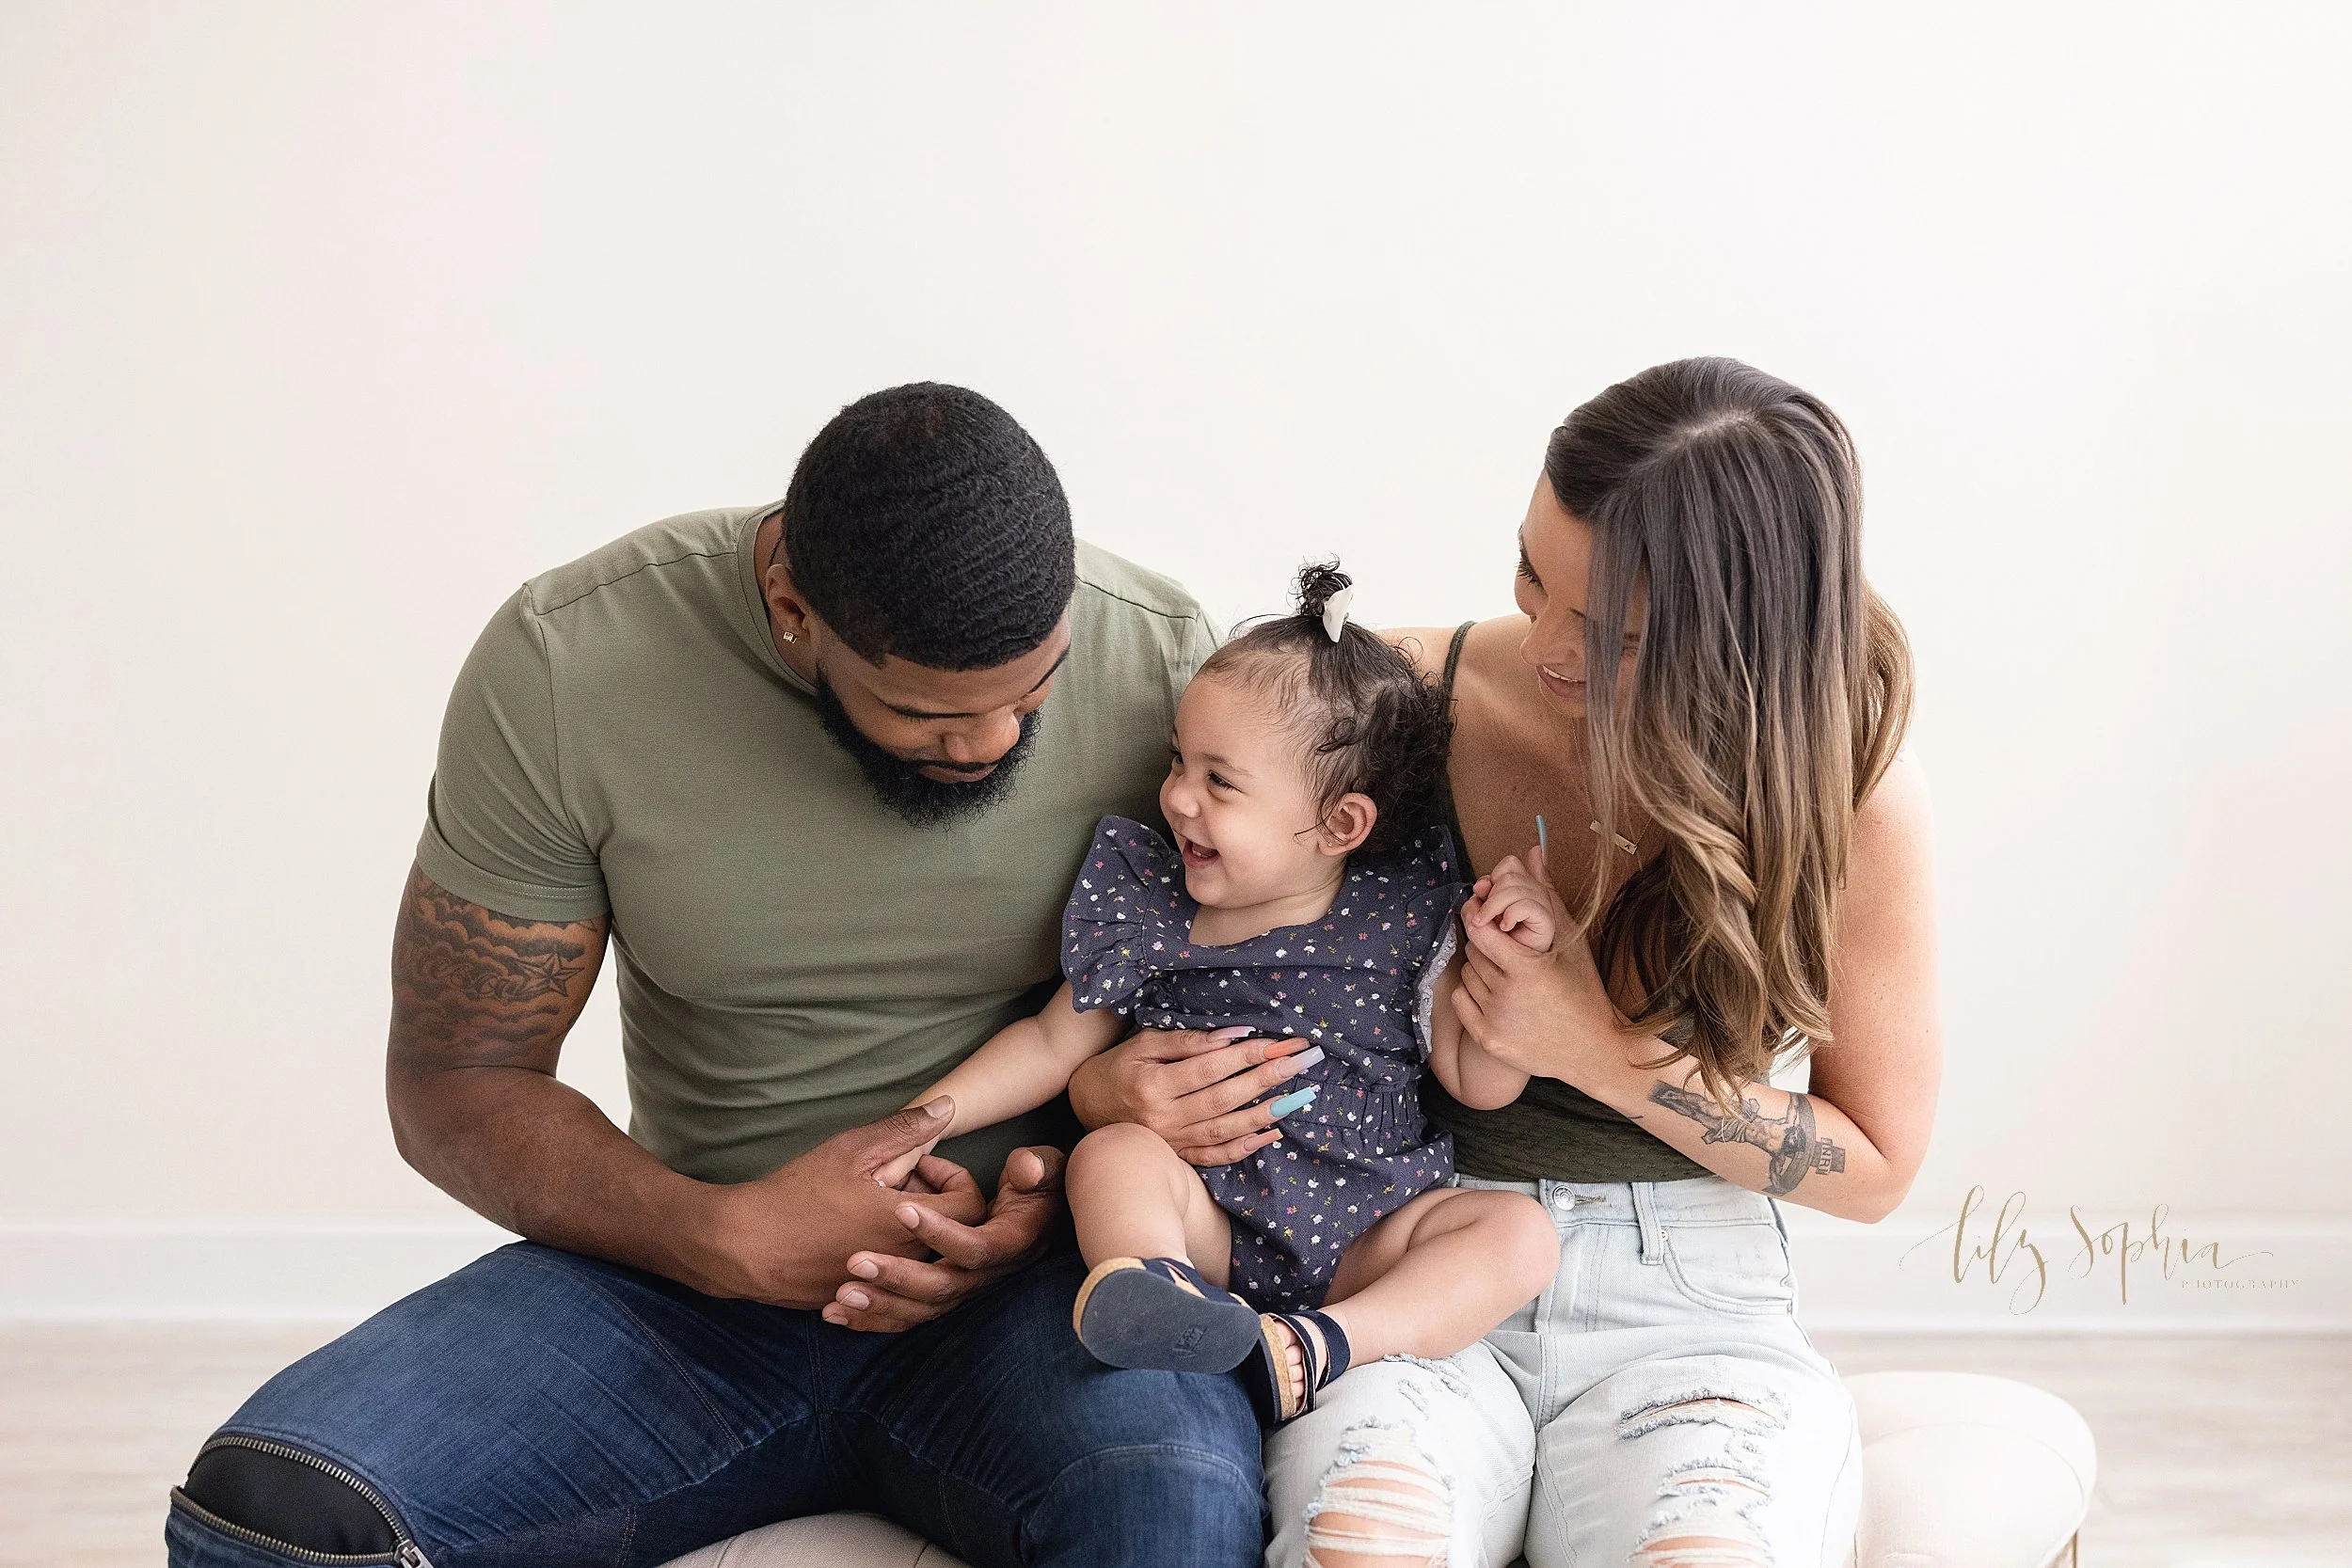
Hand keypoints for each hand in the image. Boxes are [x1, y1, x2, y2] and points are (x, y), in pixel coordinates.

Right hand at [682, 1100, 986, 1308]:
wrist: (743, 1247)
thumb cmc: (795, 1195)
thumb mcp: (851, 1150)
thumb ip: (905, 1129)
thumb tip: (949, 1107)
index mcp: (910, 1226)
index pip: (972, 1207)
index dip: (953, 1178)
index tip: (918, 1166)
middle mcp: (906, 1265)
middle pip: (951, 1235)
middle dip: (932, 1204)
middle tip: (894, 1185)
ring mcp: (885, 1289)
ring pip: (924, 1260)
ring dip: (911, 1231)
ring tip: (872, 1209)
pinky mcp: (863, 1305)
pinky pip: (896, 1283)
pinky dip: (888, 1258)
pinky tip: (855, 1235)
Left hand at [824, 1144, 1068, 1331]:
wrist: (1041, 1218)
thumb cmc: (1038, 1188)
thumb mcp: (1042, 1171)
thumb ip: (1035, 1168)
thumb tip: (1027, 1168)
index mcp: (1010, 1244)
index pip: (976, 1248)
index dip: (941, 1231)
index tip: (902, 1208)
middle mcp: (986, 1275)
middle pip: (942, 1286)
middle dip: (897, 1275)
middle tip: (856, 1261)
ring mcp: (962, 1291)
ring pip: (919, 1310)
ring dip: (879, 1304)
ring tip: (841, 1294)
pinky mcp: (939, 1300)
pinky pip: (904, 1319)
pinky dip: (870, 1319)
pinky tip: (835, 1314)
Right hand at [1066, 1025, 1317, 1165]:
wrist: (1086, 1109)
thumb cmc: (1117, 1068)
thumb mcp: (1143, 1044)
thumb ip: (1186, 1041)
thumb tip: (1233, 1035)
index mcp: (1153, 1084)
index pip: (1211, 1068)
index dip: (1247, 1055)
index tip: (1280, 1042)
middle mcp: (1164, 1117)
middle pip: (1225, 1098)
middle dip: (1269, 1079)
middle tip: (1304, 1062)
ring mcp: (1173, 1142)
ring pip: (1226, 1129)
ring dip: (1267, 1113)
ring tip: (1299, 1097)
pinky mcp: (1178, 1156)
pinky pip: (1217, 1155)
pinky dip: (1246, 1146)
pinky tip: (1274, 1133)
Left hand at [1453, 843, 1629, 1086]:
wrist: (1594, 1048)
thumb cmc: (1585, 990)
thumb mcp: (1570, 942)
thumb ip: (1545, 896)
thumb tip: (1531, 851)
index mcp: (1528, 969)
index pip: (1480, 931)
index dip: (1482, 921)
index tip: (1491, 920)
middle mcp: (1508, 996)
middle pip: (1473, 952)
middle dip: (1488, 946)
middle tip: (1508, 952)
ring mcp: (1496, 1021)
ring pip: (1467, 975)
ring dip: (1481, 969)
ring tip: (1508, 975)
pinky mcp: (1488, 1040)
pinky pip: (1462, 1001)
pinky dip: (1473, 994)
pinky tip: (1499, 996)